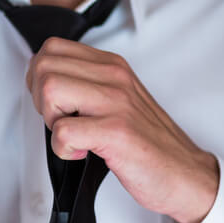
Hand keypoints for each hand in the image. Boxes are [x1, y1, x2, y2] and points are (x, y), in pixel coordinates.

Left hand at [26, 37, 219, 222]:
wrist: (184, 173)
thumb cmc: (148, 143)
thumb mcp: (117, 100)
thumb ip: (87, 85)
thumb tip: (42, 83)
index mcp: (111, 66)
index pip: (51, 49)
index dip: (39, 79)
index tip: (55, 104)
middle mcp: (114, 77)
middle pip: (44, 67)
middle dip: (40, 100)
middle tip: (60, 122)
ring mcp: (116, 102)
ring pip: (50, 90)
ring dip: (51, 121)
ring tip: (72, 136)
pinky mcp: (117, 132)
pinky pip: (63, 131)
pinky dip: (63, 149)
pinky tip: (82, 153)